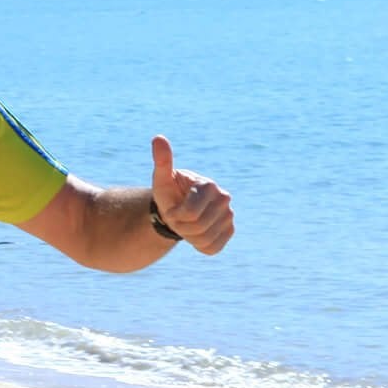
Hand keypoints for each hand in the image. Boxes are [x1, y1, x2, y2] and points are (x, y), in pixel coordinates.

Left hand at [150, 135, 233, 255]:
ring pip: (204, 240)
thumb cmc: (169, 192)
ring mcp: (229, 215)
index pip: (189, 213)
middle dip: (181, 226)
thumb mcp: (162, 178)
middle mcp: (224, 199)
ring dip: (189, 237)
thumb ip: (162, 161)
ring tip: (187, 224)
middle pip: (197, 227)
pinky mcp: (230, 230)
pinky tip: (196, 233)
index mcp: (209, 186)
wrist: (179, 207)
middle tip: (178, 217)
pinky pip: (213, 248)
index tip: (173, 208)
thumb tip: (158, 138)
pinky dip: (200, 246)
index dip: (175, 215)